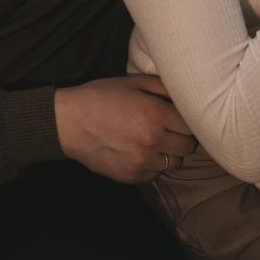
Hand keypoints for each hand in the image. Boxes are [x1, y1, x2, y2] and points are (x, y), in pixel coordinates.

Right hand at [54, 75, 195, 183]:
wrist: (69, 122)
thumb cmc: (101, 97)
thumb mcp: (133, 82)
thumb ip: (163, 87)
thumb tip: (186, 93)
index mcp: (155, 114)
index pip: (190, 125)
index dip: (186, 120)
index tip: (177, 117)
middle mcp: (152, 140)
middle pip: (188, 147)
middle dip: (181, 137)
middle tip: (168, 129)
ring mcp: (141, 162)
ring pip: (174, 163)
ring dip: (169, 153)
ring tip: (154, 141)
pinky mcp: (131, 177)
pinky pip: (155, 174)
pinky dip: (152, 165)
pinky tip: (139, 152)